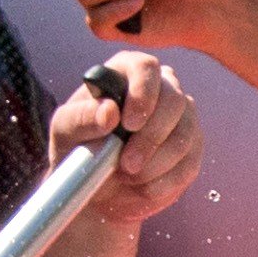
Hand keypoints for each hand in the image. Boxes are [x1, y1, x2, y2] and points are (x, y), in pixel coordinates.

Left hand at [52, 48, 199, 217]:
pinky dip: (165, 181)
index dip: (142, 94)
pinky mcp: (192, 147)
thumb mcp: (65, 132)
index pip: (146, 68)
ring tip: (127, 176)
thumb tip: (109, 111)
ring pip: (184, 134)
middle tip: (126, 164)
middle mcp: (161, 87)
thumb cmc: (78, 148)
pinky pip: (190, 162)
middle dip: (150, 138)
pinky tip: (143, 187)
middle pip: (173, 100)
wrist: (97, 188)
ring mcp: (182, 116)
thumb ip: (81, 118)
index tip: (129, 125)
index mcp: (127, 72)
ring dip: (155, 163)